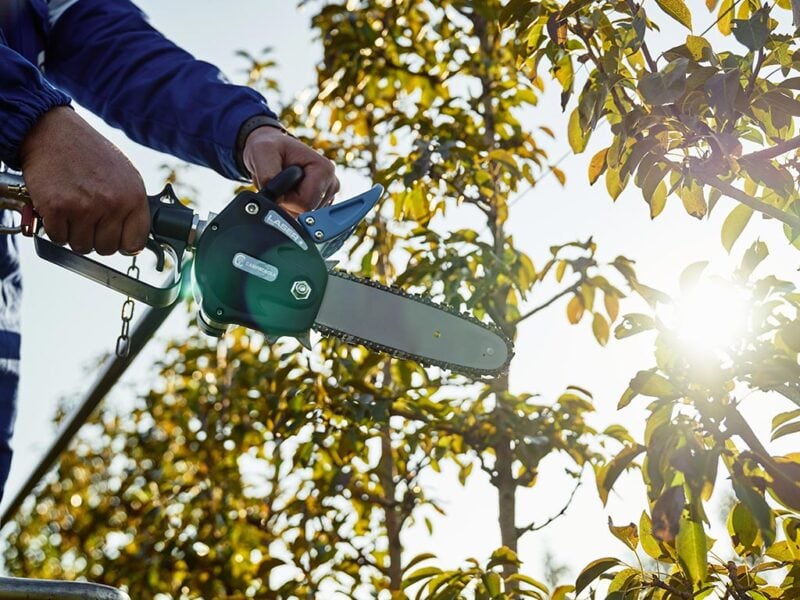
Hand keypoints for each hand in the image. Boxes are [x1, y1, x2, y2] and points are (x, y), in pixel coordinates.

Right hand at [20, 107, 148, 254]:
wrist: (54, 132)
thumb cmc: (90, 154)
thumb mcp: (125, 176)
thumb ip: (132, 207)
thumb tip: (135, 241)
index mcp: (134, 197)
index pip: (135, 243)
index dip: (123, 244)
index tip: (115, 237)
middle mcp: (112, 204)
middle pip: (107, 249)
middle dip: (96, 238)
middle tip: (88, 219)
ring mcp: (84, 207)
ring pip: (82, 247)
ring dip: (74, 234)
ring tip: (73, 210)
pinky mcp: (56, 208)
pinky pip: (58, 238)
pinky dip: (55, 228)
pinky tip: (58, 209)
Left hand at [242, 126, 339, 217]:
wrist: (273, 150)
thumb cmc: (270, 148)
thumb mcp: (263, 152)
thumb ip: (268, 176)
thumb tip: (276, 199)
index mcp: (324, 169)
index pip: (306, 204)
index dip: (287, 199)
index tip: (280, 184)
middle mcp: (331, 182)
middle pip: (307, 211)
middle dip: (290, 202)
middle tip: (282, 185)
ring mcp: (329, 193)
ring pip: (306, 214)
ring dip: (291, 204)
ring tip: (287, 186)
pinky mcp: (324, 200)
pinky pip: (306, 215)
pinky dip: (294, 206)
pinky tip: (292, 191)